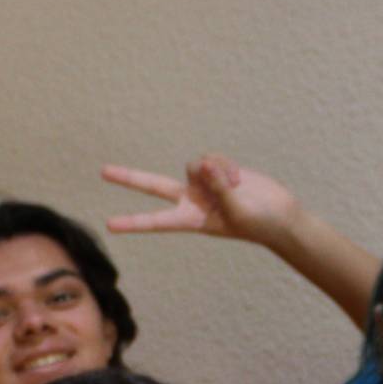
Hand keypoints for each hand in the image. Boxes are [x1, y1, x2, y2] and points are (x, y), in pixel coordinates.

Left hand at [100, 156, 303, 245]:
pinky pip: (210, 157)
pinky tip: (238, 178)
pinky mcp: (216, 169)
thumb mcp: (236, 211)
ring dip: (216, 170)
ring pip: (194, 163)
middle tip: (103, 172)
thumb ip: (218, 188)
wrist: (279, 215)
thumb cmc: (258, 223)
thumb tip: (203, 166)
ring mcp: (203, 183)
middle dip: (130, 178)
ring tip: (235, 186)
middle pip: (153, 185)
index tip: (110, 225)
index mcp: (191, 219)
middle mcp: (191, 200)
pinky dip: (225, 165)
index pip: (156, 221)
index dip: (133, 222)